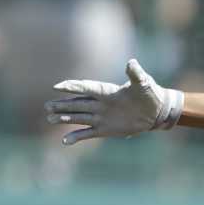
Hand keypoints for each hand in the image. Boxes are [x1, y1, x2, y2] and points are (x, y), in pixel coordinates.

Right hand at [45, 59, 183, 144]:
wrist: (156, 111)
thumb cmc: (150, 94)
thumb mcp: (143, 83)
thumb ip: (135, 74)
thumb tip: (131, 62)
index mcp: (107, 91)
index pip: (87, 88)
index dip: (73, 87)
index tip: (57, 86)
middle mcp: (101, 104)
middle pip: (78, 103)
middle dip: (63, 104)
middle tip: (47, 106)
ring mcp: (101, 117)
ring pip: (79, 117)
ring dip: (65, 118)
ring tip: (50, 118)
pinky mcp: (105, 129)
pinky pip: (87, 133)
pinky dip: (76, 137)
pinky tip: (64, 141)